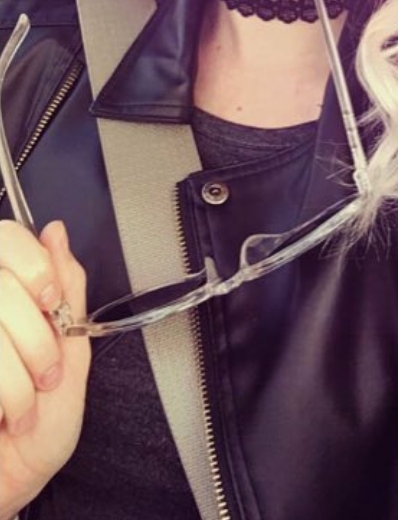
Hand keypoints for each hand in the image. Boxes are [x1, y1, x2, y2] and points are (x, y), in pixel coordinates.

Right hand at [0, 220, 90, 518]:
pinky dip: (0, 394)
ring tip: (19, 405)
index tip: (51, 303)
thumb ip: (66, 286)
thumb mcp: (70, 351)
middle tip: (42, 374)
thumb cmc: (37, 429)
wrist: (8, 486)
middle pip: (2, 287)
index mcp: (5, 294)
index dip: (33, 265)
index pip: (4, 237)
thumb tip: (55, 231)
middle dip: (35, 337)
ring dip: (16, 376)